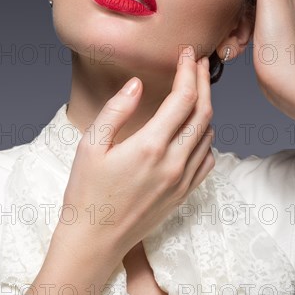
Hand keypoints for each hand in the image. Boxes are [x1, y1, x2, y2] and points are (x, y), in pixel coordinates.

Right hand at [59, 46, 214, 258]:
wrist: (94, 241)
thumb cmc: (86, 193)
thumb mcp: (91, 145)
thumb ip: (117, 110)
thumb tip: (138, 84)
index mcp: (150, 146)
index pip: (183, 98)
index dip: (189, 71)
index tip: (189, 54)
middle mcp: (173, 162)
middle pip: (203, 112)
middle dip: (204, 82)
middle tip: (201, 63)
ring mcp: (182, 181)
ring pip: (208, 135)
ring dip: (206, 108)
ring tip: (196, 91)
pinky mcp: (184, 194)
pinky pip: (207, 160)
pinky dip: (207, 138)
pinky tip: (196, 130)